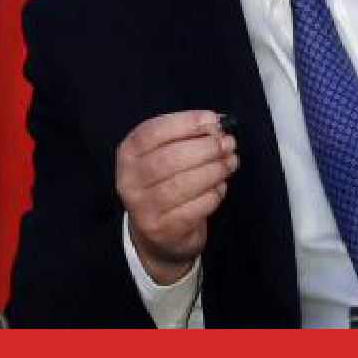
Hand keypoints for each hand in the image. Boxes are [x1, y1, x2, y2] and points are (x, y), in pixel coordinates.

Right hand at [116, 110, 236, 284]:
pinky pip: (195, 208)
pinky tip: (220, 187)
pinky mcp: (164, 230)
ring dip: (214, 170)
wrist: (157, 236)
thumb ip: (185, 137)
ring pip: (183, 185)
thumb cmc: (165, 185)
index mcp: (128, 155)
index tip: (212, 120)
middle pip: (169, 159)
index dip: (184, 123)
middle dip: (205, 148)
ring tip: (229, 163)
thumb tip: (215, 124)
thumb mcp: (165, 156)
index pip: (152, 132)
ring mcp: (144, 208)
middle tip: (227, 144)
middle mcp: (130, 181)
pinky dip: (213, 194)